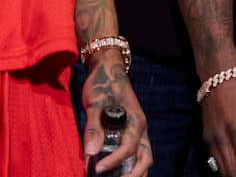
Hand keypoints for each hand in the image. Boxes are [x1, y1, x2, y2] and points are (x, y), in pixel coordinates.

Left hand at [82, 53, 151, 175]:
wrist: (108, 68)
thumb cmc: (102, 84)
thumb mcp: (94, 104)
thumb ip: (93, 128)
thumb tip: (91, 153)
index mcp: (135, 121)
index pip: (128, 149)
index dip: (113, 162)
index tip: (97, 170)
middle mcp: (140, 128)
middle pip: (145, 159)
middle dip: (134, 175)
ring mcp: (138, 130)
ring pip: (144, 157)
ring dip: (135, 172)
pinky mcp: (132, 130)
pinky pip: (137, 152)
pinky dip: (131, 164)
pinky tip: (117, 170)